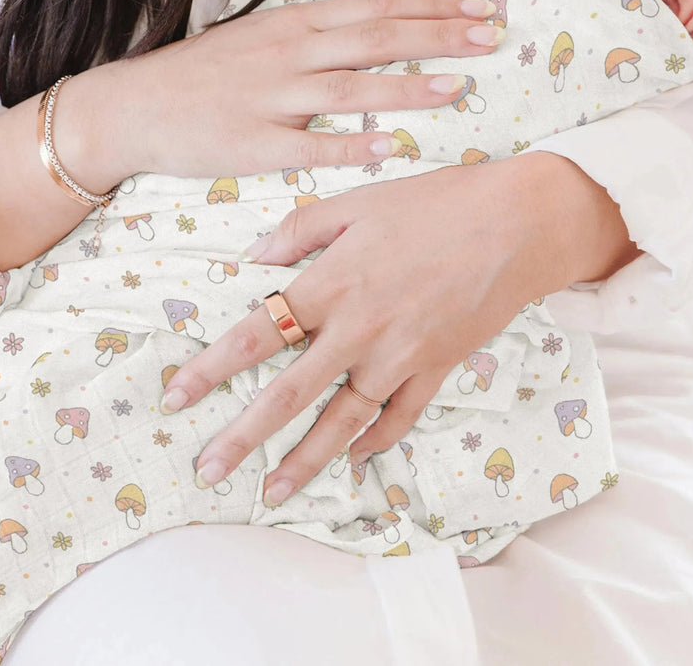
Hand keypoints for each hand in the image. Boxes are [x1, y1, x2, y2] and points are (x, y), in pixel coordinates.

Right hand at [56, 0, 504, 187]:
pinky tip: (391, 147)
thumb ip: (321, 31)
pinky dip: (352, 146)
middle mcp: (291, 52)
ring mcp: (273, 97)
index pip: (378, 4)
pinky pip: (310, 146)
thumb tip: (383, 22)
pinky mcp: (254, 143)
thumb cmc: (207, 72)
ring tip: (458, 88)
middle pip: (376, 37)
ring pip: (351, 88)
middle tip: (491, 36)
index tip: (481, 4)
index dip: (433, 3)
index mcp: (297, 23)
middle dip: (439, 35)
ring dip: (407, 87)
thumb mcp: (266, 35)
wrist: (133, 107)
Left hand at [157, 152, 625, 505]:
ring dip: (303, 461)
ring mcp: (399, 356)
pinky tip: (355, 461)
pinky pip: (399, 417)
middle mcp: (359, 329)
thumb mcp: (362, 199)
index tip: (175, 397)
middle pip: (288, 395)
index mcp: (333, 282)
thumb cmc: (437, 202)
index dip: (211, 369)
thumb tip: (255, 256)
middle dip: (242, 437)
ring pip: (341, 422)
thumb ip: (303, 228)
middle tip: (206, 471)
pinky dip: (375, 442)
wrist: (517, 222)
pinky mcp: (436, 368)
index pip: (256, 334)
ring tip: (272, 493)